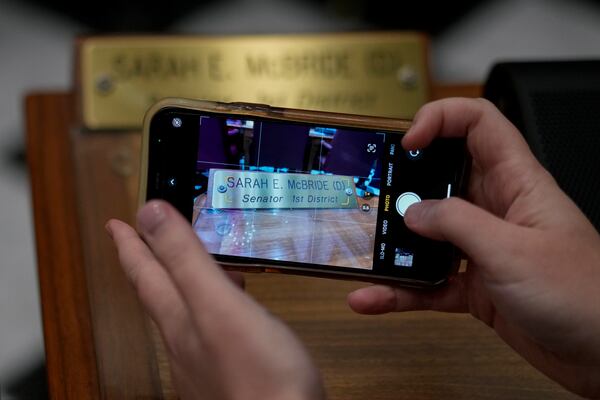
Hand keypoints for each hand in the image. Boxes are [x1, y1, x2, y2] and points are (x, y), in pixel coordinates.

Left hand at [106, 200, 323, 399]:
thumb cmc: (259, 375)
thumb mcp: (218, 304)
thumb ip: (185, 259)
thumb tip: (149, 214)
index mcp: (181, 319)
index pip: (146, 274)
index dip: (130, 245)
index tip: (116, 224)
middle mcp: (185, 342)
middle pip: (159, 295)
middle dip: (149, 264)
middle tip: (141, 242)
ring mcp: (205, 361)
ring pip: (183, 314)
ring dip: (181, 284)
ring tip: (188, 269)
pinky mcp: (229, 374)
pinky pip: (208, 331)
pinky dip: (211, 309)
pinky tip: (227, 314)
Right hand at [348, 98, 599, 397]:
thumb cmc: (582, 295)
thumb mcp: (512, 251)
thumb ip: (457, 224)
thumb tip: (412, 211)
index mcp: (515, 182)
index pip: (479, 125)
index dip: (441, 119)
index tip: (407, 142)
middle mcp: (495, 209)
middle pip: (443, 177)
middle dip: (406, 181)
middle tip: (374, 193)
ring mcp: (483, 248)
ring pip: (429, 234)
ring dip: (396, 243)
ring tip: (365, 250)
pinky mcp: (474, 286)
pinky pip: (427, 281)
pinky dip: (401, 290)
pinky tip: (373, 299)